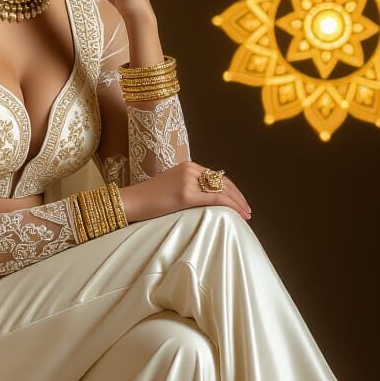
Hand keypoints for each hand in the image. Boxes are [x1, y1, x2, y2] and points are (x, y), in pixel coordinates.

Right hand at [119, 162, 251, 223]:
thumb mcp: (172, 187)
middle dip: (238, 197)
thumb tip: (206, 198)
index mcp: (188, 166)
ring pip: (222, 190)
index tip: (240, 202)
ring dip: (237, 203)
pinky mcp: (185, 194)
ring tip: (246, 214)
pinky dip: (231, 206)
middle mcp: (190, 169)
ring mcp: (188, 180)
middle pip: (224, 182)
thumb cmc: (149, 199)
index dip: (232, 190)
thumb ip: (189, 187)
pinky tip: (238, 213)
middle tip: (248, 210)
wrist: (131, 201)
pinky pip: (215, 198)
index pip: (218, 176)